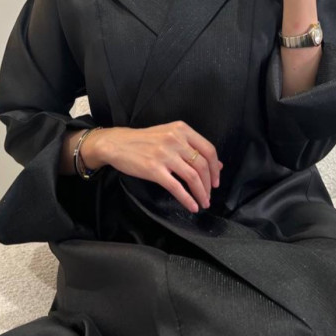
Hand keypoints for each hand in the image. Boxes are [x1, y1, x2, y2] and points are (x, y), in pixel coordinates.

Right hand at [97, 122, 222, 213]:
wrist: (118, 144)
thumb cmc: (145, 140)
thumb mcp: (170, 136)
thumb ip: (192, 147)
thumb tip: (217, 165)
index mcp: (182, 129)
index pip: (208, 149)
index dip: (215, 168)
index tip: (216, 181)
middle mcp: (175, 140)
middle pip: (202, 165)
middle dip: (209, 184)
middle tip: (209, 195)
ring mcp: (165, 154)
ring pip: (192, 177)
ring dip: (201, 193)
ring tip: (203, 202)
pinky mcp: (154, 169)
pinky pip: (176, 187)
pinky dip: (187, 199)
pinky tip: (191, 206)